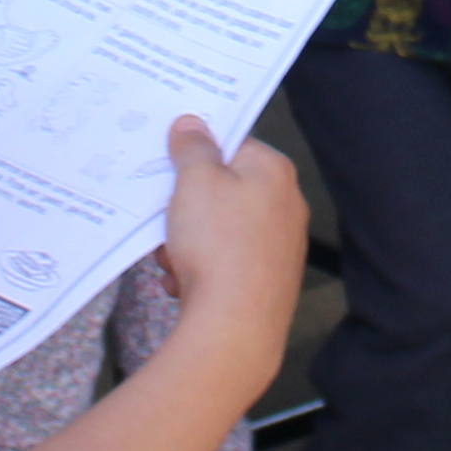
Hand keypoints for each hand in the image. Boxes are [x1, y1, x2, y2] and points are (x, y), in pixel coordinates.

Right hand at [148, 116, 305, 334]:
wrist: (233, 327)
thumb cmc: (219, 247)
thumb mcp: (195, 181)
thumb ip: (192, 147)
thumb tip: (192, 124)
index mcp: (274, 172)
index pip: (233, 144)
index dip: (198, 152)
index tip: (171, 161)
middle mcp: (285, 207)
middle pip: (224, 191)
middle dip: (186, 206)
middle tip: (165, 217)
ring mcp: (279, 248)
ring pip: (219, 231)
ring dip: (186, 242)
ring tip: (173, 257)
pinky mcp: (267, 282)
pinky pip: (224, 265)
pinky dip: (199, 271)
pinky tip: (183, 282)